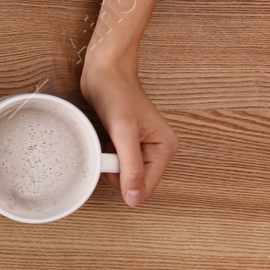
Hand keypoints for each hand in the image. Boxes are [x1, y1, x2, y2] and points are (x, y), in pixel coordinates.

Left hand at [80, 61, 177, 206]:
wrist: (104, 70)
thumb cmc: (116, 93)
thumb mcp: (124, 133)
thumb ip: (131, 168)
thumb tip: (134, 199)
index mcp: (166, 148)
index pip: (146, 187)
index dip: (126, 181)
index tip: (112, 159)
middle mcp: (158, 148)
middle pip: (135, 180)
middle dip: (118, 170)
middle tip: (110, 146)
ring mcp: (142, 145)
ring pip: (124, 172)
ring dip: (110, 162)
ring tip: (107, 139)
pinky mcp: (127, 140)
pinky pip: (117, 161)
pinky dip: (107, 154)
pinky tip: (104, 138)